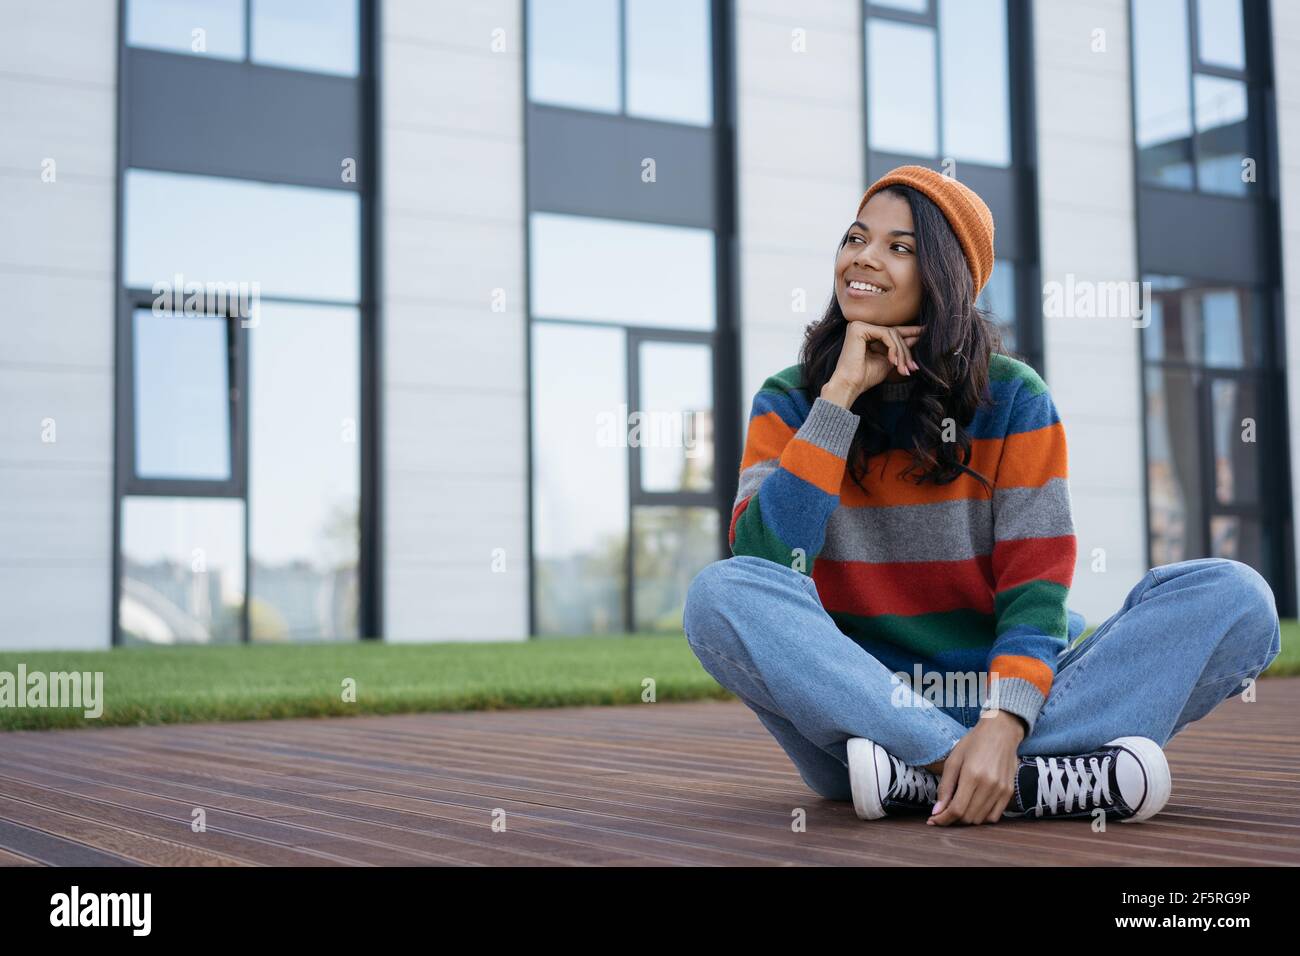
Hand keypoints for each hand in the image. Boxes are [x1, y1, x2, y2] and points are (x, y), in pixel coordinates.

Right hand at [821, 322, 923, 406]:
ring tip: (903, 369)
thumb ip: (899, 349)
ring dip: (902, 352)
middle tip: (912, 368)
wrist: (850, 385)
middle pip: (894, 333)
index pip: (892, 331)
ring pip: (892, 333)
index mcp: (866, 334)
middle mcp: (861, 327)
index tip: (925, 332)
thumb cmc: (865, 377)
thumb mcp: (888, 361)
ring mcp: (859, 325)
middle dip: (906, 351)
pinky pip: (885, 334)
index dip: (910, 332)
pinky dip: (893, 348)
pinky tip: (893, 362)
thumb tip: (916, 337)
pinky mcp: (858, 328)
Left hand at [926, 710, 1024, 825]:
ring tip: (957, 808)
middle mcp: (989, 785)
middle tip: (943, 812)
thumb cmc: (973, 743)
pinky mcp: (1009, 792)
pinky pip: (994, 816)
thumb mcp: (953, 760)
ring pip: (980, 819)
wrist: (1001, 732)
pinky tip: (973, 807)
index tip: (933, 820)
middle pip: (968, 817)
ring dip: (966, 819)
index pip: (956, 809)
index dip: (942, 819)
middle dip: (952, 819)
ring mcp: (1001, 790)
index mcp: (972, 775)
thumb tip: (937, 811)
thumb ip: (945, 787)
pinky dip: (981, 817)